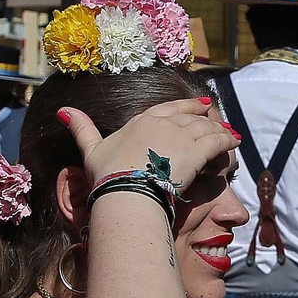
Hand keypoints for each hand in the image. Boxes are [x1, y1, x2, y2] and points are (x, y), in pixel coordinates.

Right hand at [60, 97, 239, 193]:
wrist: (126, 192)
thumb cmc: (108, 177)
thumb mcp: (91, 150)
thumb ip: (81, 129)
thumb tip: (63, 110)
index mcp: (140, 122)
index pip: (165, 109)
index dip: (182, 107)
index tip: (197, 105)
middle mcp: (162, 124)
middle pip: (188, 117)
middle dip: (203, 118)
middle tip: (215, 118)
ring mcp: (180, 136)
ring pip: (204, 128)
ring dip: (217, 130)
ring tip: (228, 134)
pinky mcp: (196, 150)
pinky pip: (216, 141)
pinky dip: (227, 140)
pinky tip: (235, 142)